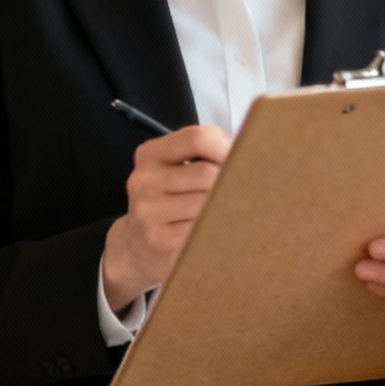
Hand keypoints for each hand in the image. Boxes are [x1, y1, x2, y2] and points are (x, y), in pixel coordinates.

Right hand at [102, 125, 233, 311]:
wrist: (137, 246)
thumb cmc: (167, 202)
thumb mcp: (175, 169)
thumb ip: (205, 153)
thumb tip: (247, 151)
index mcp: (150, 155)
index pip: (197, 138)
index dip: (227, 148)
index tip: (242, 158)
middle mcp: (144, 181)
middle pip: (208, 173)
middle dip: (230, 182)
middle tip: (241, 190)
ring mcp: (149, 212)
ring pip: (208, 202)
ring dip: (225, 207)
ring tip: (227, 210)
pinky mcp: (160, 240)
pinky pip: (204, 228)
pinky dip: (217, 227)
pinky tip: (215, 228)